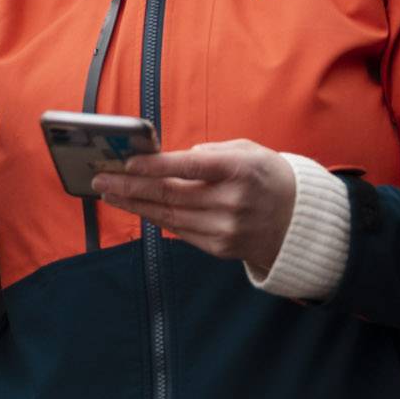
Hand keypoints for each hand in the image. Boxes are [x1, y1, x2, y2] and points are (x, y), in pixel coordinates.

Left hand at [94, 140, 297, 277]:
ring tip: (110, 194)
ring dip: (135, 205)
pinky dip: (155, 218)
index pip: (188, 168)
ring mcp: (225, 228)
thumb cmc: (267, 177)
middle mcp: (231, 201)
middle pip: (170, 195)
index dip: (153, 166)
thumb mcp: (248, 150)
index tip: (125, 162)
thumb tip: (171, 159)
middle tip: (101, 180)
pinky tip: (137, 208)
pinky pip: (179, 231)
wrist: (298, 222)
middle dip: (130, 187)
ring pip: (168, 216)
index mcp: (239, 170)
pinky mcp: (220, 247)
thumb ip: (210, 152)